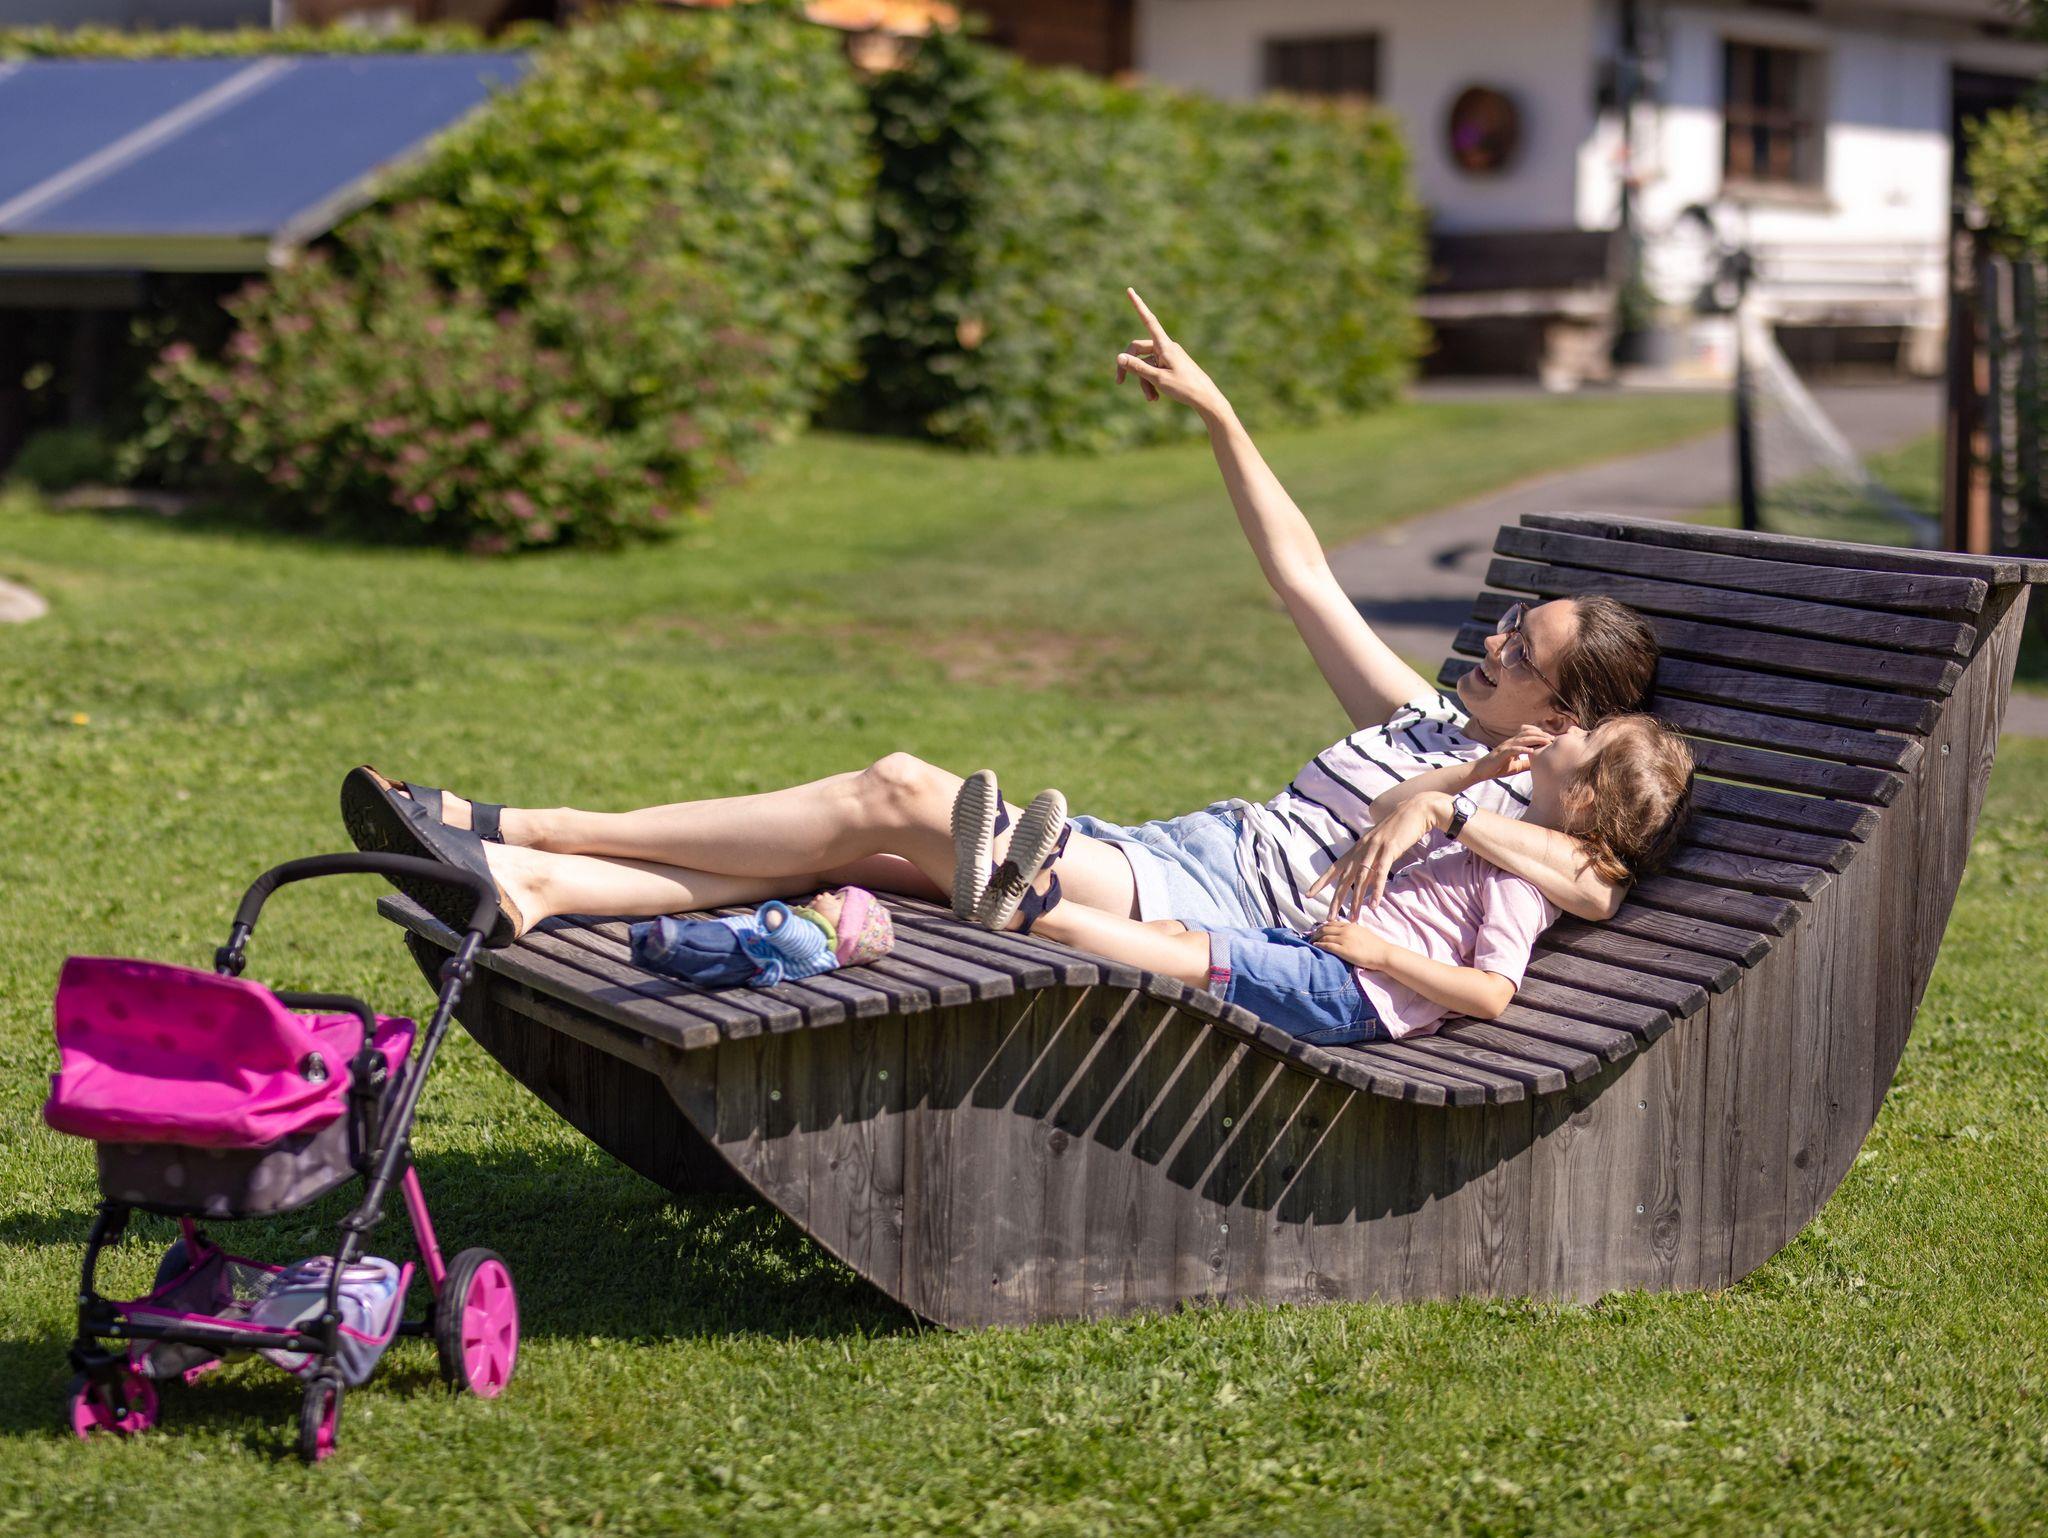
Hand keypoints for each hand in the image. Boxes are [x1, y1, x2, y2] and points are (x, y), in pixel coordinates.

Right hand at [1115, 288, 1227, 419]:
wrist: (1206, 398)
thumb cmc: (1185, 387)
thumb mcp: (1158, 379)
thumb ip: (1137, 367)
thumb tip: (1118, 357)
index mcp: (1165, 345)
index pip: (1148, 320)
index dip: (1138, 305)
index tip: (1130, 290)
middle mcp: (1166, 347)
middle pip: (1138, 349)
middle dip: (1129, 366)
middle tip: (1119, 382)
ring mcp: (1168, 356)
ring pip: (1146, 363)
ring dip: (1143, 381)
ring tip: (1151, 399)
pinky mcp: (1171, 365)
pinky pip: (1154, 370)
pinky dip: (1151, 383)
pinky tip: (1156, 398)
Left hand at [1305, 795, 1441, 917]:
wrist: (1416, 810)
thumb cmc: (1399, 828)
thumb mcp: (1379, 844)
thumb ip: (1370, 859)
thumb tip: (1365, 877)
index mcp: (1358, 847)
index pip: (1335, 867)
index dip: (1321, 881)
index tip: (1309, 894)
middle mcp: (1362, 848)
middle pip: (1344, 877)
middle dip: (1336, 898)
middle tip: (1329, 916)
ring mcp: (1375, 848)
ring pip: (1361, 878)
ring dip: (1356, 900)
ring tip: (1353, 917)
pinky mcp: (1390, 849)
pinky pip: (1381, 873)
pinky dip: (1377, 890)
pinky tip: (1374, 904)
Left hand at [1307, 918, 1386, 970]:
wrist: (1382, 954)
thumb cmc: (1375, 945)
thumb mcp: (1362, 932)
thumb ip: (1352, 931)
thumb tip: (1344, 932)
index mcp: (1350, 925)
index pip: (1332, 923)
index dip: (1322, 926)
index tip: (1317, 930)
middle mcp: (1346, 930)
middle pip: (1325, 928)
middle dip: (1316, 932)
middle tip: (1311, 936)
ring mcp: (1344, 940)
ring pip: (1324, 936)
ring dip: (1315, 938)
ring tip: (1311, 942)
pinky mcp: (1343, 950)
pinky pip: (1327, 946)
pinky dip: (1319, 945)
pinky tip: (1315, 946)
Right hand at [1466, 727, 1553, 785]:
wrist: (1481, 771)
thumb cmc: (1497, 768)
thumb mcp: (1516, 766)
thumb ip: (1527, 763)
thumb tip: (1540, 764)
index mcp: (1514, 743)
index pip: (1529, 735)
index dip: (1541, 735)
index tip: (1552, 739)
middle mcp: (1510, 742)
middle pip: (1528, 733)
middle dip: (1541, 735)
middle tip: (1553, 738)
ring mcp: (1506, 746)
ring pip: (1523, 739)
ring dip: (1536, 739)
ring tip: (1546, 741)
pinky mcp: (1501, 753)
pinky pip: (1514, 749)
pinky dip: (1523, 749)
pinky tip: (1531, 751)